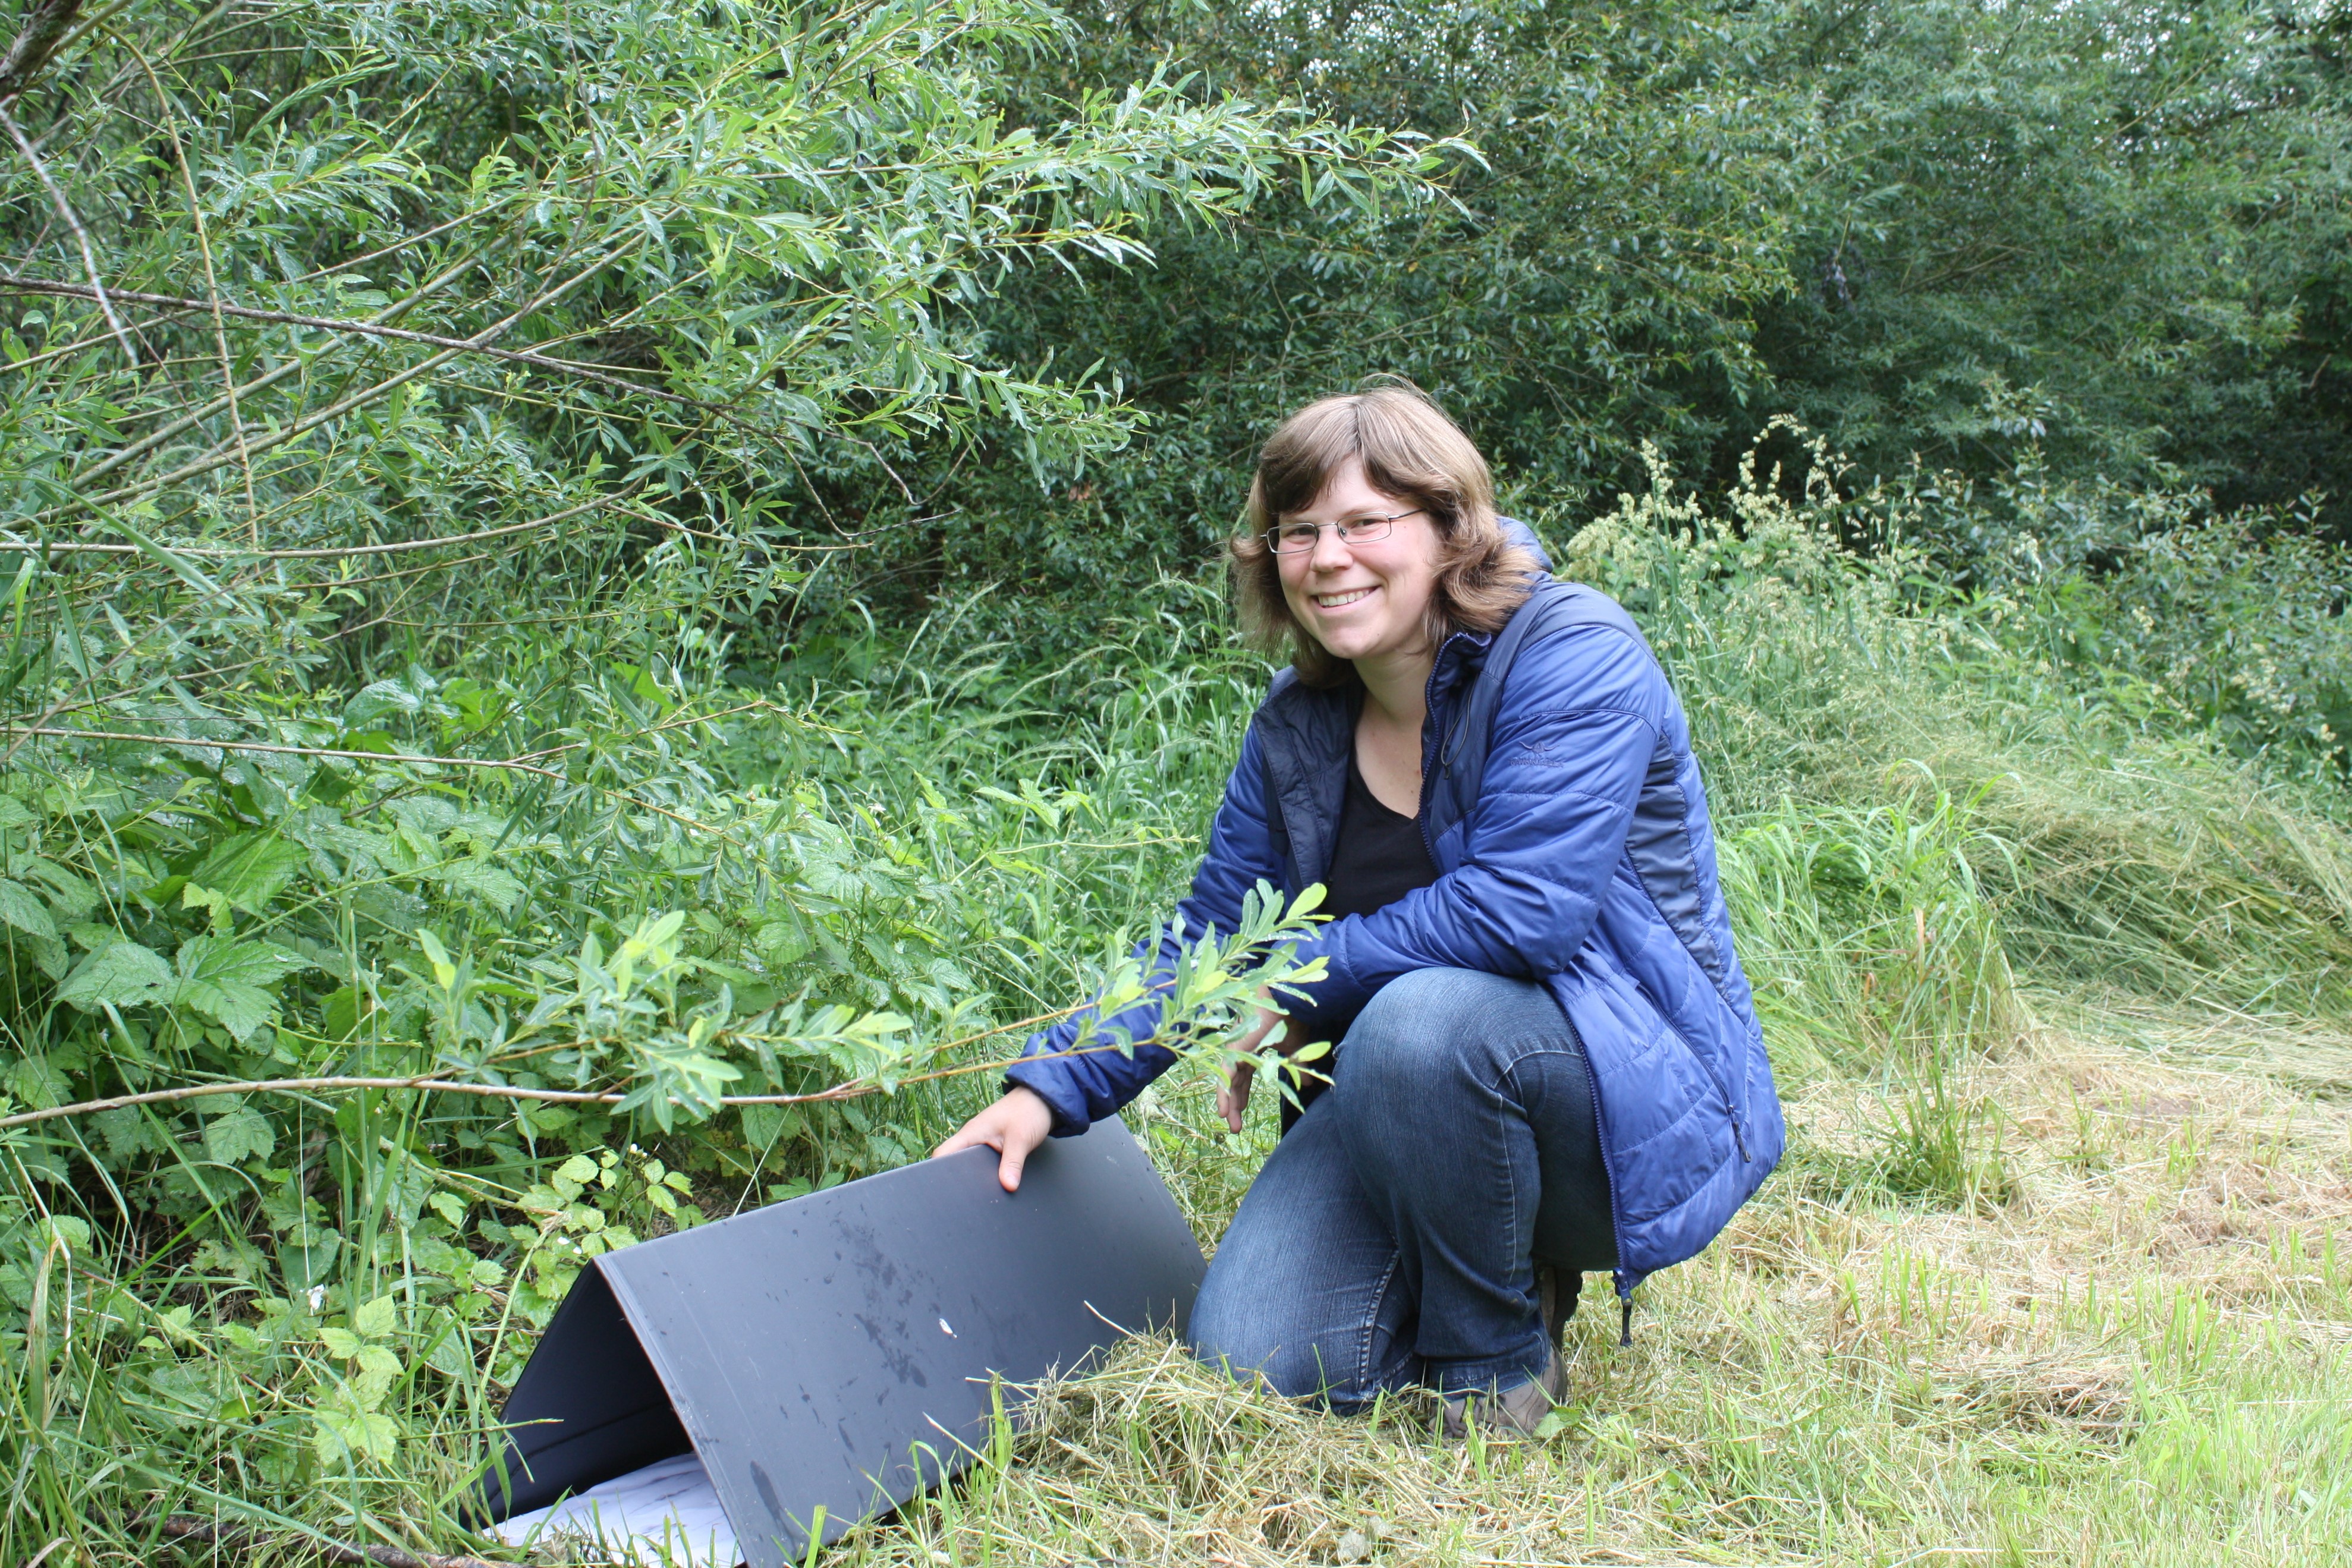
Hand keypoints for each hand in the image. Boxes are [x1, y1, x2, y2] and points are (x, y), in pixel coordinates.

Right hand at [932, 1086, 1054, 1192]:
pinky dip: (987, 1173)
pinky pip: (984, 1163)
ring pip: (971, 1164)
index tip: (943, 1190)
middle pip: (955, 1162)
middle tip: (963, 1198)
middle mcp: (973, 1138)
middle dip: (958, 1179)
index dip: (938, 1171)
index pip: (943, 1153)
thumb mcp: (1020, 1139)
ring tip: (978, 1196)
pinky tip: (993, 1184)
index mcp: (972, 1132)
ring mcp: (983, 1142)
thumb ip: (1013, 1163)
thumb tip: (1008, 1186)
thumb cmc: (1028, 1111)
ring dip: (975, 1177)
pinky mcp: (994, 1147)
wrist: (1042, 1100)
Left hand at [1216, 1005, 1287, 1134]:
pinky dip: (1222, 1093)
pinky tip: (1223, 1111)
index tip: (1242, 1113)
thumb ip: (1299, 1068)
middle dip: (1235, 1105)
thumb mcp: (1296, 1052)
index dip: (1242, 1095)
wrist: (1291, 1003)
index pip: (1244, 1077)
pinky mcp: (1234, 1049)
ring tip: (1231, 1124)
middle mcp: (1241, 1050)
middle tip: (1236, 1127)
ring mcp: (1236, 1049)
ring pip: (1227, 1081)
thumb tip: (1307, 1084)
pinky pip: (1224, 1075)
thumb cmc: (1294, 1021)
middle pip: (1234, 1083)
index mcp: (1253, 1050)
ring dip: (1228, 1104)